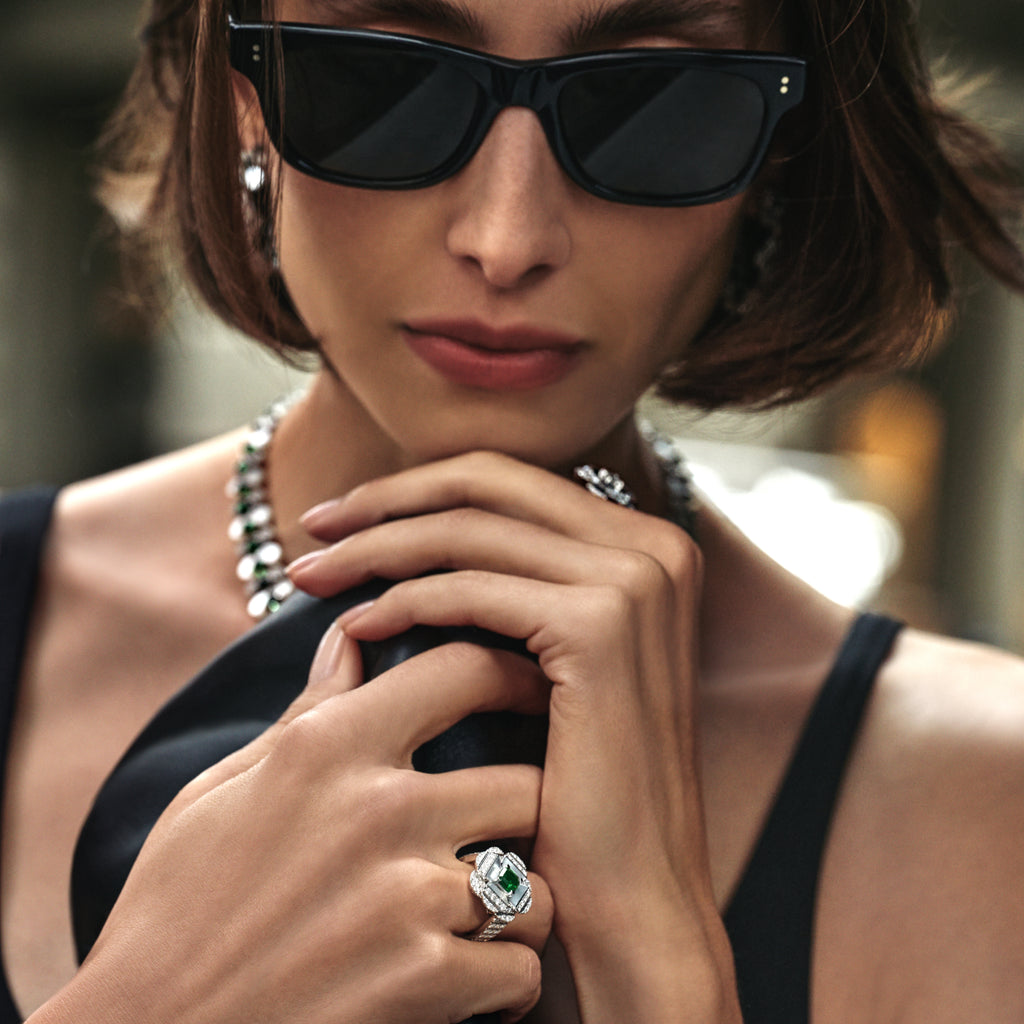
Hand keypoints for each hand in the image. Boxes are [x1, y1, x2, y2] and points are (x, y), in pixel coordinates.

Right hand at [34, 623, 551, 1023]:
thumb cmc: (176, 910)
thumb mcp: (220, 790)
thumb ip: (306, 713)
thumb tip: (347, 639)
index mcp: (327, 749)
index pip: (462, 670)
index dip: (511, 674)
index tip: (529, 692)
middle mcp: (379, 811)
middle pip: (529, 781)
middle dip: (530, 811)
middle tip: (511, 835)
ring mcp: (406, 897)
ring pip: (537, 884)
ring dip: (520, 906)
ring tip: (483, 919)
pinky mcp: (421, 983)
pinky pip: (519, 969)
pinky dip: (503, 984)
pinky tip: (464, 984)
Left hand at [291, 452, 740, 1022]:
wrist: (636, 903)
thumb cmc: (580, 797)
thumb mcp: (545, 671)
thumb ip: (505, 593)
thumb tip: (407, 542)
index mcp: (646, 545)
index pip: (511, 481)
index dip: (419, 487)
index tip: (346, 516)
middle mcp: (654, 546)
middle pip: (487, 483)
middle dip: (386, 499)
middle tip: (311, 527)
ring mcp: (635, 580)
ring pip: (468, 530)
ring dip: (376, 547)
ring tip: (309, 577)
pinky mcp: (602, 623)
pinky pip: (470, 591)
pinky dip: (402, 601)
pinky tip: (355, 626)